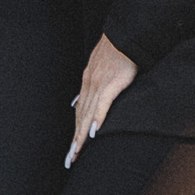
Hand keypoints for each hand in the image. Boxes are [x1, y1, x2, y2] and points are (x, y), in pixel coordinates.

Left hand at [66, 34, 136, 167]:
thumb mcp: (100, 67)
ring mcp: (99, 85)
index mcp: (88, 83)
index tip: (72, 150)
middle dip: (74, 142)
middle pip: (80, 119)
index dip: (75, 133)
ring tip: (77, 154)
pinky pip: (103, 105)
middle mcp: (89, 86)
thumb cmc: (116, 49)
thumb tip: (78, 102)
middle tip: (70, 161)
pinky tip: (93, 133)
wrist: (125, 34)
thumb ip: (92, 85)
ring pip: (87, 116)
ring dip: (81, 137)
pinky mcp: (112, 83)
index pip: (79, 114)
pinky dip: (97, 119)